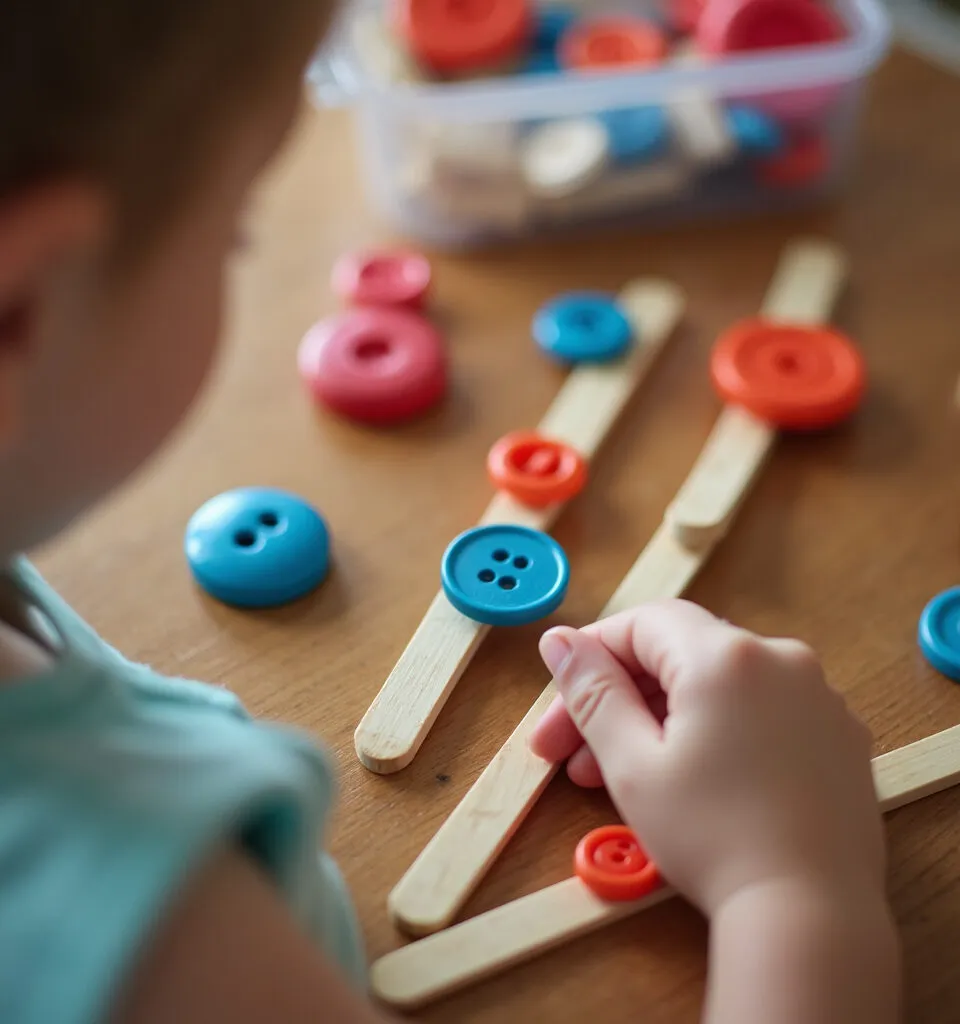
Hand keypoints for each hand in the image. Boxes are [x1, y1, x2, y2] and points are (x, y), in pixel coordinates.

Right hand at [530, 599, 884, 916]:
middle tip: (574, 759)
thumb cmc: (715, 839)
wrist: (812, 915)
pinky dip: (719, 732)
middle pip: (678, 656)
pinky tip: (695, 781)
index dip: (592, 658)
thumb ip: (592, 692)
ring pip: (719, 687)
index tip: (561, 704)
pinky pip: (763, 713)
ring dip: (664, 721)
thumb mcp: (632, 764)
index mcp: (725, 656)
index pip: (641, 624)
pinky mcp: (840, 735)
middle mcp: (780, 658)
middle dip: (620, 701)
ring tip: (623, 780)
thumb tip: (561, 639)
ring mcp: (818, 696)